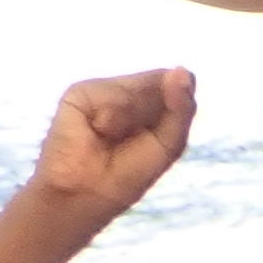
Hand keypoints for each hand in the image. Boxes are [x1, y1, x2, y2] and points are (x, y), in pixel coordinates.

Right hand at [27, 70, 195, 225]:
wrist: (86, 193)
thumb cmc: (129, 173)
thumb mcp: (169, 143)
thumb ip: (181, 107)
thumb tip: (181, 69)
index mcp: (155, 103)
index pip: (180, 83)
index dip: (179, 101)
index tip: (166, 129)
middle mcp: (130, 92)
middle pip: (161, 81)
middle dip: (155, 112)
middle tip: (133, 138)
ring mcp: (105, 90)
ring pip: (138, 86)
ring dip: (132, 116)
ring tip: (110, 137)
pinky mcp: (81, 92)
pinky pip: (111, 94)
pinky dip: (111, 117)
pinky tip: (97, 131)